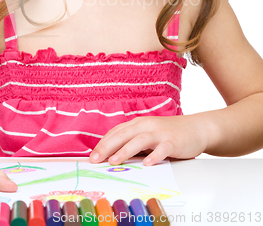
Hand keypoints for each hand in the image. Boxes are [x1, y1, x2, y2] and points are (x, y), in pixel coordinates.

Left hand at [89, 115, 208, 165]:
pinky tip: (147, 164)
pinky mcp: (173, 141)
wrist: (196, 128)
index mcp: (138, 124)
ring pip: (139, 140)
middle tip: (95, 160)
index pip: (116, 132)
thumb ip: (134, 142)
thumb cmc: (169, 134)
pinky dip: (154, 155)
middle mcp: (147, 125)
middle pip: (123, 135)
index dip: (103, 143)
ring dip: (125, 151)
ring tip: (114, 161)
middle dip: (107, 147)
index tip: (92, 156)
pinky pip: (162, 148)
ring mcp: (160, 133)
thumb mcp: (148, 135)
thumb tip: (114, 157)